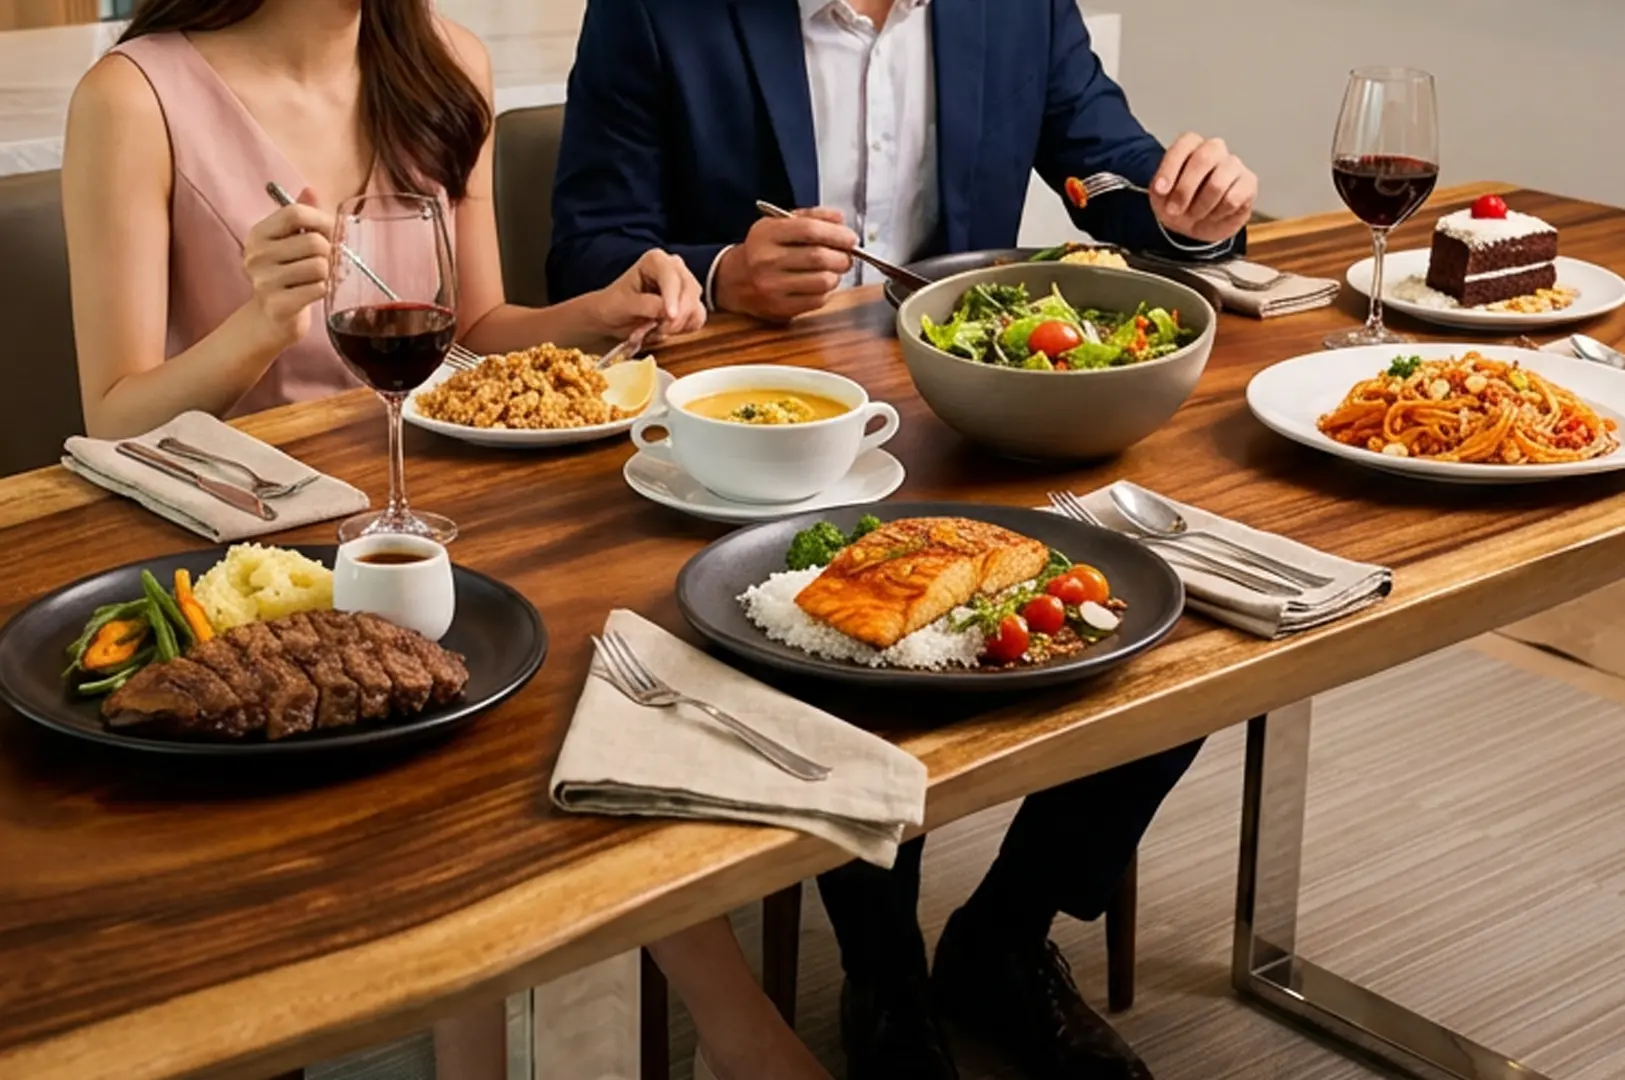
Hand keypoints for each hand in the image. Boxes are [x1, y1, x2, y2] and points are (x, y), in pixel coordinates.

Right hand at [241, 190, 331, 347]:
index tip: (331, 232)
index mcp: (258, 234)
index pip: (295, 213)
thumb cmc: (287, 274)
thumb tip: (310, 190)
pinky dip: (324, 291)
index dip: (322, 220)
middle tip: (325, 261)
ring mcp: (264, 281)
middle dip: (329, 252)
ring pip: (320, 267)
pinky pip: (319, 289)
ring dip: (327, 274)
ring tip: (315, 279)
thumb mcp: (290, 241)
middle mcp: (256, 255)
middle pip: (315, 242)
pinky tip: (313, 293)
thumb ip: (301, 215)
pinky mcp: (278, 305)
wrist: (272, 318)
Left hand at [590, 249, 705, 340]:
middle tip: (660, 330)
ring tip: (655, 328)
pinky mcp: (690, 303)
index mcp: (656, 260)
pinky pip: (697, 319)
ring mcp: (685, 285)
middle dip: (678, 316)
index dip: (673, 297)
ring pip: (696, 307)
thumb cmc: (614, 306)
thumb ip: (647, 306)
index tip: (670, 316)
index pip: (671, 278)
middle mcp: (675, 268)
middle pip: (690, 291)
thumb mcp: (625, 305)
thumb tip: (668, 313)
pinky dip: (683, 329)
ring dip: (678, 324)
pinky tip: (665, 328)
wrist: (612, 316)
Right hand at [713, 207, 856, 321]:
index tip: (851, 238)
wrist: (733, 280)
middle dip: (843, 257)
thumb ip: (811, 217)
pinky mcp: (780, 308)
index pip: (810, 230)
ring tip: (832, 270)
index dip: (837, 234)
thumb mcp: (779, 225)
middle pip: (820, 257)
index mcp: (766, 234)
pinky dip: (826, 292)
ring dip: (836, 275)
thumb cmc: (762, 250)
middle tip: (846, 256)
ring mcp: (772, 286)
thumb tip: (839, 219)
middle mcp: (766, 260)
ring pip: (823, 281)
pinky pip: (818, 300)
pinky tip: (819, 284)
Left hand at [1149, 134, 1257, 244]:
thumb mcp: (1160, 197)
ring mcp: (1233, 164)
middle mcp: (1214, 149)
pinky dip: (1218, 213)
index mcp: (1191, 145)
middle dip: (1185, 190)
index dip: (1170, 168)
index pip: (1184, 145)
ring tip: (1194, 215)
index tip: (1161, 191)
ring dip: (1201, 207)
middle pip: (1203, 159)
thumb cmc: (1179, 203)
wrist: (1197, 225)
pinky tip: (1213, 215)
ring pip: (1218, 183)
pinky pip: (1233, 199)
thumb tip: (1163, 189)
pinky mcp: (1249, 183)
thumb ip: (1159, 189)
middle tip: (1174, 210)